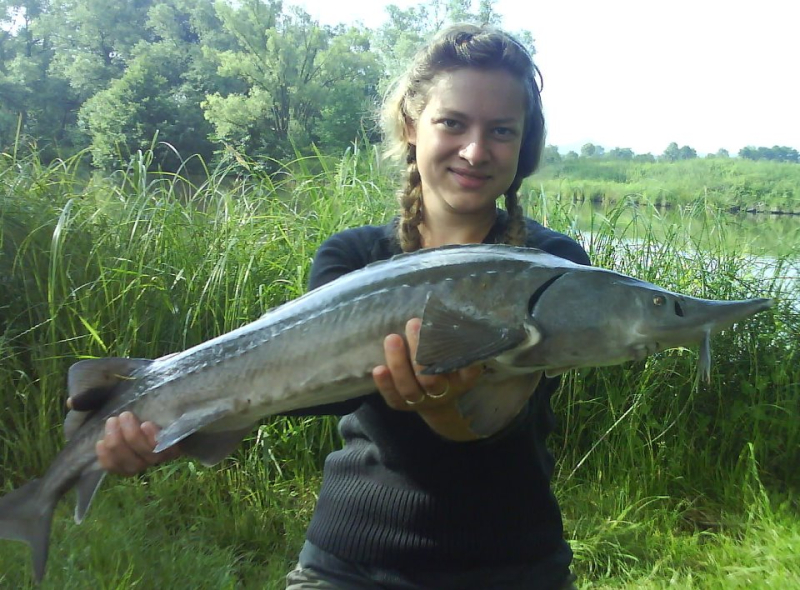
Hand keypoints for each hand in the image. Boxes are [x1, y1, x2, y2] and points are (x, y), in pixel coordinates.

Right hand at [66, 399, 181, 476]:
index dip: (107, 460)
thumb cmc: (137, 393)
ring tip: (128, 416)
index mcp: (127, 451)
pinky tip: (148, 425)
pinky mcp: (178, 444)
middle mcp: (144, 457)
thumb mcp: (113, 395)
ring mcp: (162, 452)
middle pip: (131, 465)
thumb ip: (93, 399)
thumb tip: (72, 402)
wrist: (170, 383)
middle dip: (118, 444)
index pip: (115, 467)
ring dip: (134, 439)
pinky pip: (167, 450)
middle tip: (115, 419)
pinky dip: (155, 440)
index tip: (99, 442)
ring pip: (147, 459)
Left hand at [372, 318, 483, 440]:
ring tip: (392, 338)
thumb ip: (450, 337)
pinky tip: (378, 369)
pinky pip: (393, 398)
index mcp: (462, 380)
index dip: (465, 362)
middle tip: (414, 324)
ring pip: (409, 389)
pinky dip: (385, 384)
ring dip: (399, 364)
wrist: (436, 397)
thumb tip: (439, 312)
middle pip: (431, 381)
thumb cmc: (444, 363)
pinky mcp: (403, 405)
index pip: (468, 372)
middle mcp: (443, 392)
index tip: (459, 340)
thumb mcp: (454, 351)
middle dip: (420, 353)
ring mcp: (422, 401)